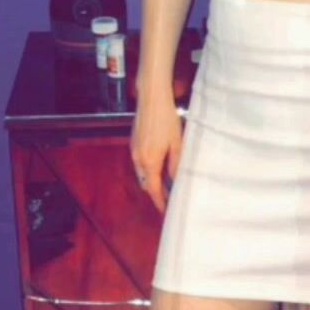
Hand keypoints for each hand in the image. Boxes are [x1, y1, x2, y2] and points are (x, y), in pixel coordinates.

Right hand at [130, 91, 183, 213]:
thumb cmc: (166, 119)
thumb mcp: (177, 143)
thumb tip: (175, 179)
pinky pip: (139, 163)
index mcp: (150, 161)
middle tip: (168, 197)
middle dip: (155, 192)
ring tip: (165, 183)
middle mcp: (138, 158)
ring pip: (141, 173)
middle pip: (145, 183)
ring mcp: (134, 150)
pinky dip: (147, 169)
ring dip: (151, 180)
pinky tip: (158, 165)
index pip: (153, 189)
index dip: (159, 201)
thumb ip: (175, 164)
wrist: (152, 99)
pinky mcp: (133, 142)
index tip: (165, 210)